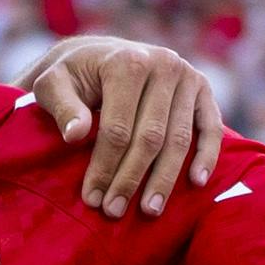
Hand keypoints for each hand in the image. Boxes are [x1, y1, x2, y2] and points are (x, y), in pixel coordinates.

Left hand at [28, 36, 232, 216]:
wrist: (100, 54)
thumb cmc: (74, 76)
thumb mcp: (53, 83)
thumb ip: (62, 106)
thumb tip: (75, 135)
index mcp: (127, 62)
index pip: (118, 127)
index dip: (105, 167)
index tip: (92, 198)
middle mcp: (162, 64)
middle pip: (150, 136)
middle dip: (131, 179)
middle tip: (114, 211)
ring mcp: (186, 75)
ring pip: (179, 138)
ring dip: (164, 179)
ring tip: (149, 210)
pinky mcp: (202, 87)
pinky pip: (210, 127)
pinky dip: (207, 156)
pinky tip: (197, 183)